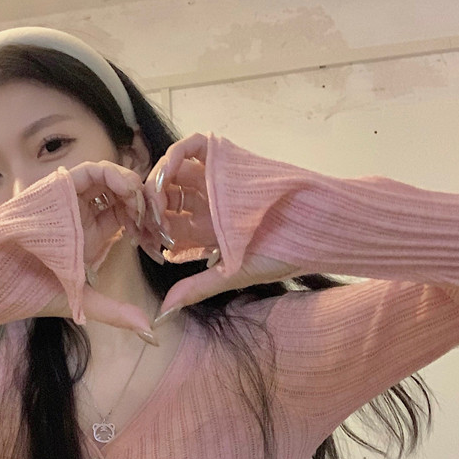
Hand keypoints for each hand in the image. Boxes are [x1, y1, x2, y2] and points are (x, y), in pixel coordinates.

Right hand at [38, 161, 155, 339]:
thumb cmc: (29, 289)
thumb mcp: (82, 300)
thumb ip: (114, 312)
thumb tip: (148, 331)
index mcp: (91, 235)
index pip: (126, 216)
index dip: (147, 222)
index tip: (158, 238)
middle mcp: (84, 213)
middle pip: (123, 195)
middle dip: (146, 203)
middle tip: (159, 218)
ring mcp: (72, 198)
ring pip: (112, 179)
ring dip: (134, 187)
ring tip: (144, 206)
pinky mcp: (60, 186)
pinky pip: (93, 170)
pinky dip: (115, 175)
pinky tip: (129, 193)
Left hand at [144, 133, 299, 320]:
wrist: (313, 226)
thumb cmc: (281, 253)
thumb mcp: (233, 273)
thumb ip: (198, 288)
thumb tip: (165, 311)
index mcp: (208, 230)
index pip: (168, 227)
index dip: (151, 234)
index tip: (145, 244)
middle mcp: (207, 202)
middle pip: (166, 198)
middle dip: (150, 209)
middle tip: (148, 222)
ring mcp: (214, 178)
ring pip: (172, 172)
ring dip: (157, 184)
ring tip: (158, 201)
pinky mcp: (224, 158)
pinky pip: (191, 147)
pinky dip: (173, 155)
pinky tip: (167, 175)